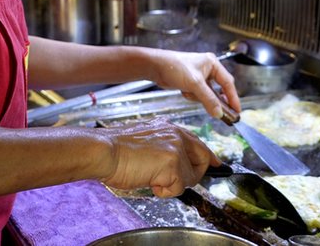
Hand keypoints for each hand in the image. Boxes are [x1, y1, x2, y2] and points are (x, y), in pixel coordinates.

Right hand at [98, 118, 218, 196]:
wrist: (104, 151)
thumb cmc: (116, 150)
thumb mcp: (145, 142)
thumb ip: (164, 148)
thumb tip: (175, 165)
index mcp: (168, 128)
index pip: (196, 143)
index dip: (206, 156)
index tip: (216, 164)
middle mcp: (176, 134)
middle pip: (202, 158)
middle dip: (193, 175)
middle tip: (171, 180)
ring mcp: (176, 148)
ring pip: (188, 178)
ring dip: (170, 184)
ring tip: (149, 176)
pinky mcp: (173, 163)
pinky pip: (178, 187)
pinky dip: (164, 190)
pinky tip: (149, 180)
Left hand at [150, 50, 240, 119]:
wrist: (156, 67)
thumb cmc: (175, 68)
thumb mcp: (194, 84)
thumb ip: (208, 99)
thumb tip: (219, 114)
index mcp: (213, 64)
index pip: (228, 83)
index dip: (233, 97)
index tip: (237, 110)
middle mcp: (208, 69)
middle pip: (218, 89)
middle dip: (214, 99)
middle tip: (220, 113)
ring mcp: (200, 77)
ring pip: (207, 94)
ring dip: (199, 97)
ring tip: (189, 92)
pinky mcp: (192, 83)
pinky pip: (198, 95)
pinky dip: (192, 96)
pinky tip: (184, 91)